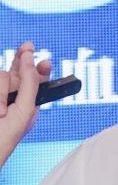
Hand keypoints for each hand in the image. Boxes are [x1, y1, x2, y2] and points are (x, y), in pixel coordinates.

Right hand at [0, 42, 50, 167]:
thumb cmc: (5, 138)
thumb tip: (30, 59)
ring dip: (2, 92)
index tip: (45, 61)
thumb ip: (30, 84)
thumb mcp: (25, 110)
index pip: (35, 80)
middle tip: (28, 47)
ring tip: (1, 113)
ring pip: (2, 76)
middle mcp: (11, 96)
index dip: (38, 68)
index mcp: (28, 102)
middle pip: (17, 71)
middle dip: (22, 58)